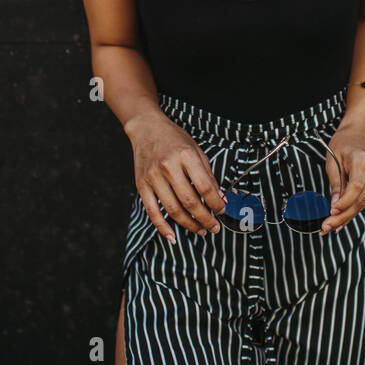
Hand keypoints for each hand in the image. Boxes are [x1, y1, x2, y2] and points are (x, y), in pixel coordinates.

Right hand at [127, 112, 225, 242]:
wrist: (146, 128)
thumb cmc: (174, 139)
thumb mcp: (196, 150)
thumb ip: (207, 174)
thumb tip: (219, 198)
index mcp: (186, 156)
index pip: (205, 187)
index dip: (216, 203)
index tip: (222, 211)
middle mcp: (168, 167)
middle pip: (190, 201)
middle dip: (205, 219)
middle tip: (214, 228)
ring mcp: (153, 177)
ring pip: (173, 209)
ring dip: (189, 225)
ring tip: (200, 230)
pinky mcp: (142, 185)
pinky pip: (152, 211)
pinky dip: (162, 227)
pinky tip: (173, 236)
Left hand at [320, 123, 364, 232]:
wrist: (359, 134)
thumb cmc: (343, 143)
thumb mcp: (332, 159)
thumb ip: (336, 183)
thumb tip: (335, 205)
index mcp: (363, 159)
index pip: (357, 186)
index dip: (345, 202)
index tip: (331, 211)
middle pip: (360, 198)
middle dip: (343, 215)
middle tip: (326, 227)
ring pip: (363, 203)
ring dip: (347, 216)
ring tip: (331, 226)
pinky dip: (353, 210)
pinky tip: (341, 218)